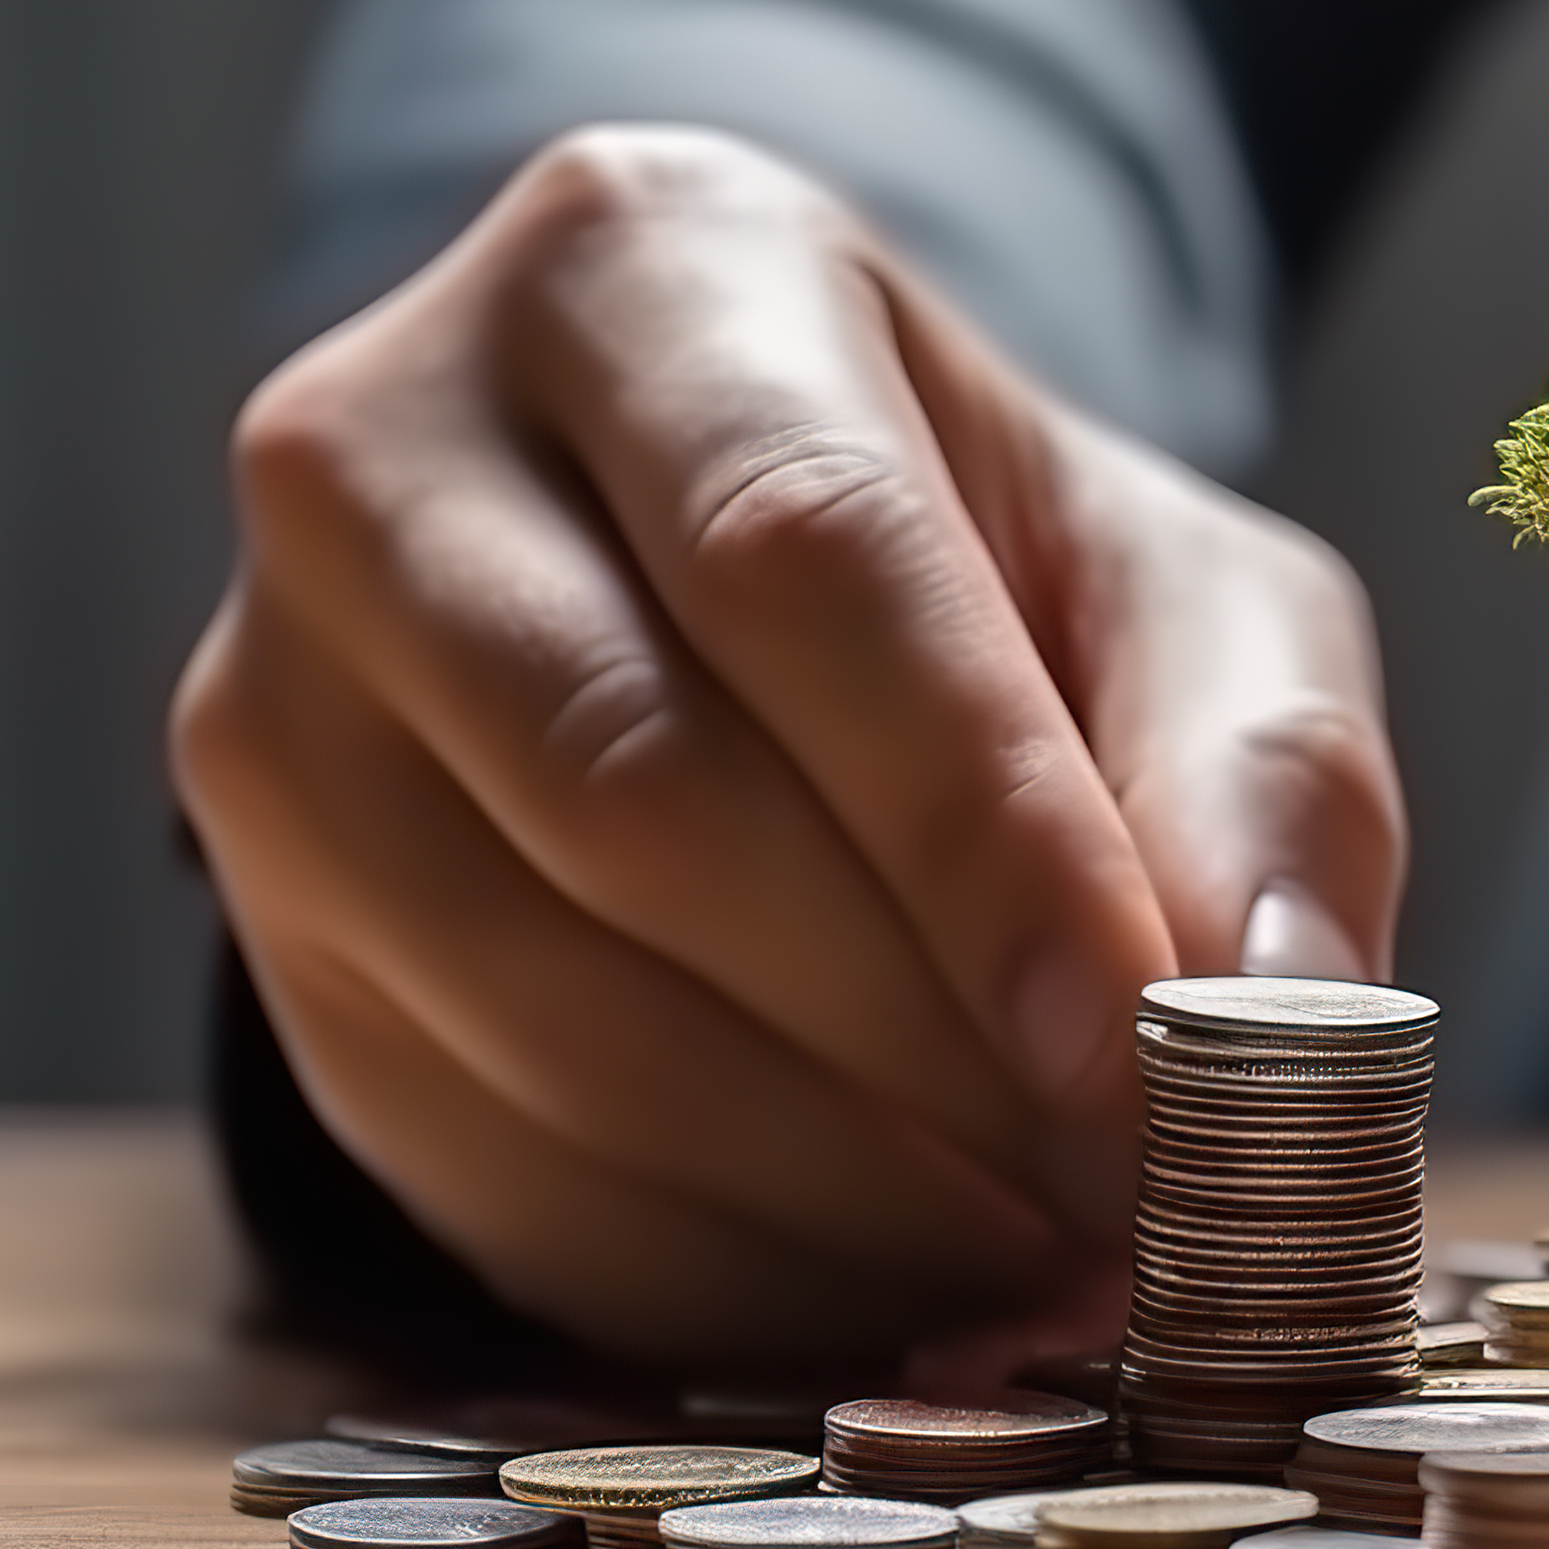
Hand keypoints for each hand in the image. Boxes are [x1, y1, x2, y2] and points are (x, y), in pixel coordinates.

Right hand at [173, 128, 1401, 1373]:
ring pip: (542, 1001)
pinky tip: (892, 1282)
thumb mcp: (1196, 602)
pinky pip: (478, 1154)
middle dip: (920, 1037)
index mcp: (649, 266)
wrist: (758, 611)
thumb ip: (1269, 771)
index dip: (979, 829)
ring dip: (831, 1183)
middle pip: (642, 791)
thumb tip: (1287, 1007)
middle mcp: (383, 449)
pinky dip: (719, 1266)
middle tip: (1130, 1190)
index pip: (808, 551)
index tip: (1137, 1049)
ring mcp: (271, 695)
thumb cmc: (1004, 581)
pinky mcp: (262, 926)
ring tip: (1045, 1251)